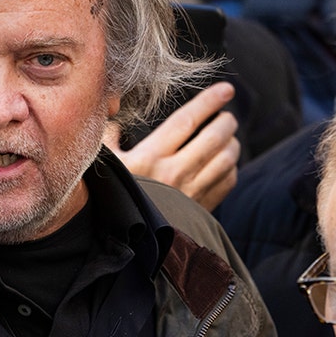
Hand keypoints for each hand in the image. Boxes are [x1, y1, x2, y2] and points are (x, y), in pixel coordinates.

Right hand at [105, 81, 239, 210]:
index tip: (225, 89)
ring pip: (225, 160)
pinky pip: (226, 184)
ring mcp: (190, 194)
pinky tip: (226, 164)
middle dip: (226, 122)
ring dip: (232, 144)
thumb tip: (113, 120)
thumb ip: (108, 139)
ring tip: (229, 137)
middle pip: (214, 138)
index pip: (186, 121)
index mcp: (149, 158)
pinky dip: (231, 170)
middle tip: (227, 115)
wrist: (124, 247)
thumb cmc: (109, 200)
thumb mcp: (103, 167)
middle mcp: (174, 174)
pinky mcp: (199, 211)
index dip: (209, 102)